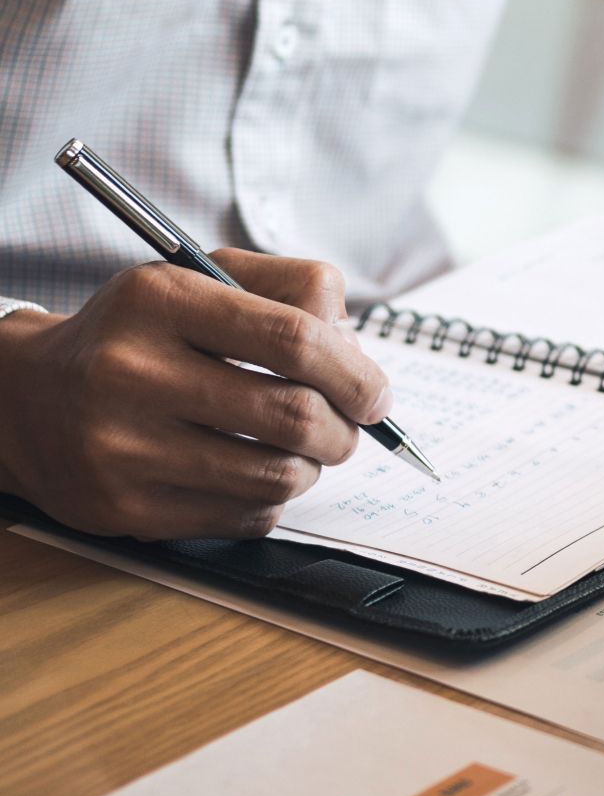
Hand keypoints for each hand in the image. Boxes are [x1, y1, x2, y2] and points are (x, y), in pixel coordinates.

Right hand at [0, 252, 392, 538]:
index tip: (376, 394)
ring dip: (313, 465)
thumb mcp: (204, 278)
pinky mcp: (125, 509)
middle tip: (349, 426)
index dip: (355, 372)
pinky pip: (245, 516)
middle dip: (345, 428)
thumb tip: (356, 346)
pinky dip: (271, 498)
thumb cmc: (142, 333)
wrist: (27, 398)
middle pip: (294, 415)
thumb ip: (293, 287)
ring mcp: (123, 448)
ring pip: (278, 475)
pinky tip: (249, 472)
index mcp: (160, 301)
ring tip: (300, 446)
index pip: (294, 339)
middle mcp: (132, 373)